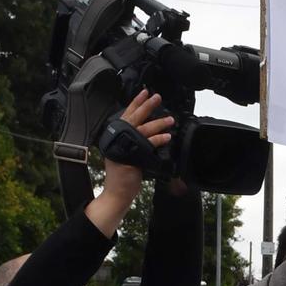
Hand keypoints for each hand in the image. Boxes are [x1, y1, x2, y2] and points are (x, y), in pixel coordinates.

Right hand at [86, 91, 176, 234]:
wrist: (117, 193)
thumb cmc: (123, 175)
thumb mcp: (126, 152)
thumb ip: (132, 139)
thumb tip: (145, 128)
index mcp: (115, 135)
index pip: (126, 115)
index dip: (135, 103)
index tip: (144, 92)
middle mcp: (116, 138)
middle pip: (133, 118)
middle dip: (146, 106)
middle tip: (157, 96)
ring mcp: (123, 147)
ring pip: (142, 130)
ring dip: (158, 123)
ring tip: (170, 119)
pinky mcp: (131, 156)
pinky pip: (146, 145)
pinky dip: (157, 140)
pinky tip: (167, 137)